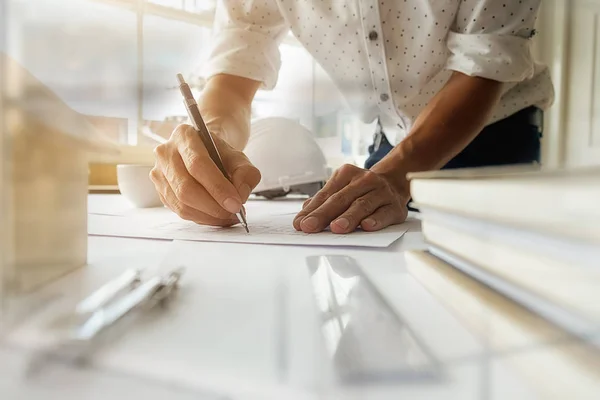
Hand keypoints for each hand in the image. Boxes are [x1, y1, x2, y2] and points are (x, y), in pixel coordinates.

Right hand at [150, 124, 260, 225]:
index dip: (217, 187)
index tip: (235, 203)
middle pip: (186, 187)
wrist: (206, 154)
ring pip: (181, 203)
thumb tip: (240, 195)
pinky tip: (216, 216)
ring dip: (208, 215)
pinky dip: (202, 218)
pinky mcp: (160, 191)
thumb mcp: (239, 158)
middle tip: (233, 212)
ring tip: (228, 216)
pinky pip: (180, 211)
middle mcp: (165, 153)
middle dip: (213, 206)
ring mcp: (159, 173)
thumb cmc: (220, 155)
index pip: (197, 164)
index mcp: (184, 136)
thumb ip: (246, 173)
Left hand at [293, 164, 408, 233]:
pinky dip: (376, 220)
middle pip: (341, 199)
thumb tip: (304, 215)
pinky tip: (367, 226)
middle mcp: (364, 181)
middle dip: (324, 214)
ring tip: (336, 228)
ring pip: (362, 205)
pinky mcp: (395, 207)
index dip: (312, 210)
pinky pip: (384, 213)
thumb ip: (323, 201)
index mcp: (346, 175)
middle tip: (311, 226)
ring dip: (349, 217)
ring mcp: (381, 192)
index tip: (300, 223)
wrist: (395, 182)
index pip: (326, 194)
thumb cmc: (363, 190)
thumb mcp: (342, 189)